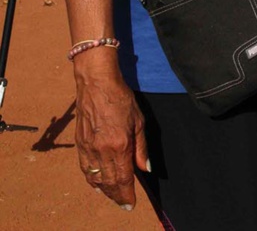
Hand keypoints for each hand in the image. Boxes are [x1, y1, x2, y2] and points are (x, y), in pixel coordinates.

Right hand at [74, 63, 148, 208]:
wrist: (96, 83)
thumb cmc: (120, 98)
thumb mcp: (138, 120)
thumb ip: (141, 147)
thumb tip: (145, 168)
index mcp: (120, 145)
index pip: (123, 178)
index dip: (127, 194)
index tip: (131, 204)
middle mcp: (102, 150)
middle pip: (109, 182)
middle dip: (117, 196)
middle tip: (124, 203)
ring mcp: (89, 148)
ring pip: (96, 178)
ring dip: (104, 190)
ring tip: (113, 196)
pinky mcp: (80, 144)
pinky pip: (85, 169)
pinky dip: (92, 179)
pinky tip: (97, 184)